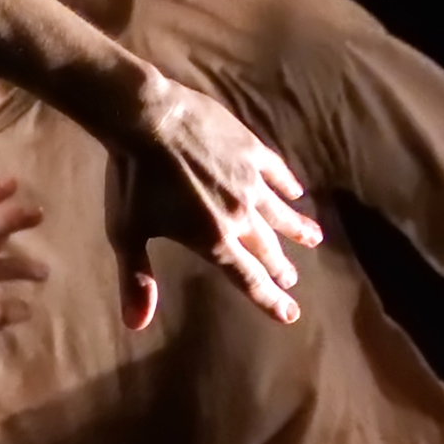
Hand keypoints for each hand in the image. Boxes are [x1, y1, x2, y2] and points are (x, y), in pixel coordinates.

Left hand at [114, 68, 323, 331]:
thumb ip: (137, 279)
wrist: (147, 118)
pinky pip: (277, 171)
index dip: (270, 299)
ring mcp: (250, 181)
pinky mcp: (251, 149)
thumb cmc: (133, 179)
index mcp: (213, 239)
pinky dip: (288, 184)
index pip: (248, 278)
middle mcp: (239, 215)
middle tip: (293, 278)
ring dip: (297, 227)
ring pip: (280, 211)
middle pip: (266, 248)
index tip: (290, 314)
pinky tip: (297, 191)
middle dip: (280, 267)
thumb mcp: (127, 232)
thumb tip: (136, 325)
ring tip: (315, 238)